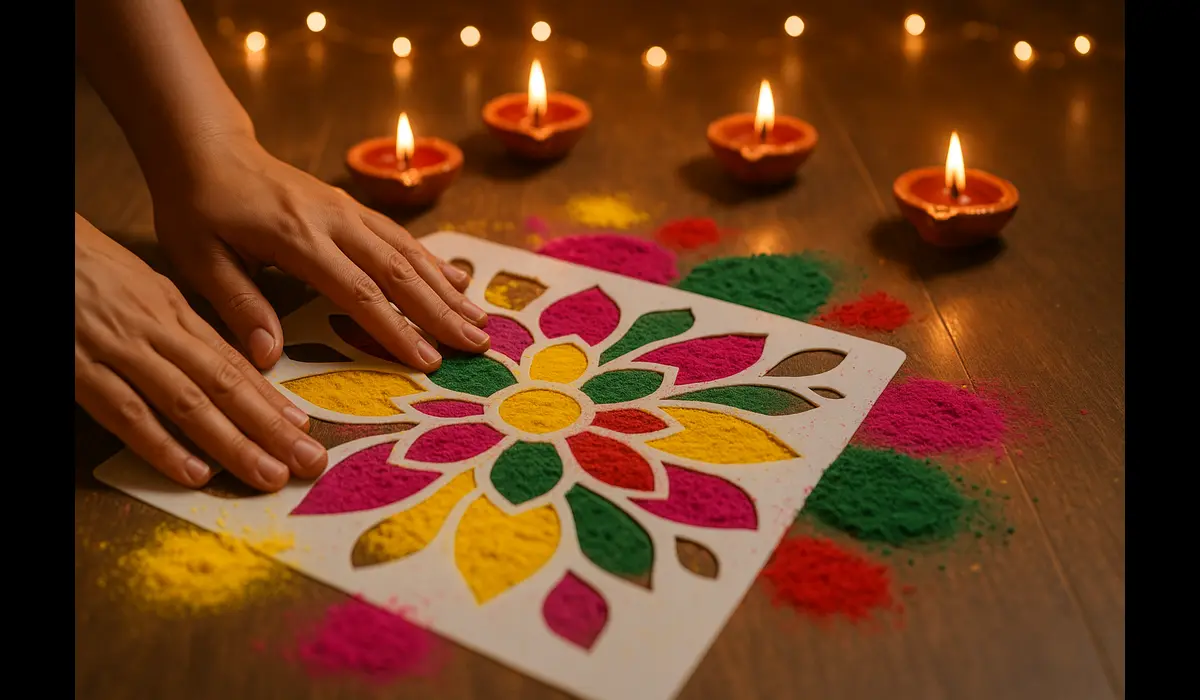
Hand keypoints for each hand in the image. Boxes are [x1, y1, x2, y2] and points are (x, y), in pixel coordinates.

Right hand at [74, 213, 327, 491]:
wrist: (41, 246)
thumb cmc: (84, 267)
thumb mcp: (141, 288)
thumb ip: (179, 327)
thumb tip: (221, 363)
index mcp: (173, 312)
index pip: (232, 362)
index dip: (270, 398)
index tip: (304, 427)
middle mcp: (156, 331)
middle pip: (224, 385)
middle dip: (271, 428)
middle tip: (309, 460)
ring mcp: (119, 351)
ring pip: (187, 403)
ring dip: (232, 443)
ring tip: (270, 474)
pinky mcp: (79, 368)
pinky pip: (126, 413)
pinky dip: (162, 445)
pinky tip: (195, 473)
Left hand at [150, 134, 488, 371]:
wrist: (209, 149)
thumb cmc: (198, 208)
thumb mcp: (200, 258)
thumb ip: (239, 305)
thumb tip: (269, 357)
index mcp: (298, 238)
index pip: (357, 291)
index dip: (395, 328)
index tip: (428, 360)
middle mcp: (334, 221)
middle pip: (399, 271)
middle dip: (442, 312)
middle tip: (477, 345)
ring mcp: (348, 211)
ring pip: (409, 252)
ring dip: (448, 289)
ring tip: (480, 321)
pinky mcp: (352, 208)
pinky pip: (400, 237)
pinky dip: (434, 261)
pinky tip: (458, 280)